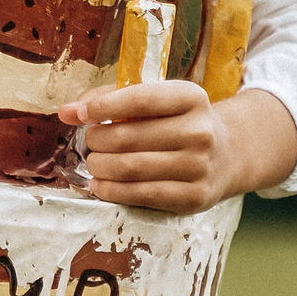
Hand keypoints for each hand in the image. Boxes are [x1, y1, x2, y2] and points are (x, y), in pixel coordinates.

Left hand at [56, 80, 296, 212]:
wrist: (227, 157)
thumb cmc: (179, 124)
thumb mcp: (160, 100)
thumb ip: (114, 99)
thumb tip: (69, 111)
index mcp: (191, 97)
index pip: (140, 99)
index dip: (102, 107)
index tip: (76, 113)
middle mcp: (200, 131)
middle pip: (129, 137)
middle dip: (96, 140)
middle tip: (90, 141)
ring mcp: (199, 167)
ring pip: (131, 168)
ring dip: (99, 166)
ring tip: (94, 162)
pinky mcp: (194, 197)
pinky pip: (141, 195)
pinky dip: (111, 191)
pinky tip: (100, 185)